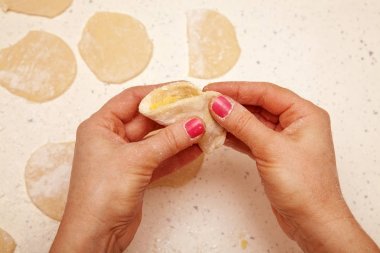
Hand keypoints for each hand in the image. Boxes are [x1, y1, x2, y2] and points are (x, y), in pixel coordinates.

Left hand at [50, 84, 204, 252]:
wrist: (97, 235)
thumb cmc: (101, 194)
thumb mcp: (137, 160)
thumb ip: (169, 140)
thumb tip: (195, 123)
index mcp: (101, 126)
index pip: (132, 99)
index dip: (158, 93)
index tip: (182, 90)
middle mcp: (112, 138)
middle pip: (147, 119)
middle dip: (173, 115)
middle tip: (197, 109)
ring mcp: (125, 157)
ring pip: (156, 140)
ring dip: (178, 135)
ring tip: (202, 127)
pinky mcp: (136, 175)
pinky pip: (160, 159)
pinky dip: (177, 155)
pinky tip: (196, 149)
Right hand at [205, 82, 378, 252]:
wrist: (312, 223)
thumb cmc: (304, 187)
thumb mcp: (271, 149)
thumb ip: (244, 124)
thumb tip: (220, 104)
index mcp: (305, 114)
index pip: (266, 92)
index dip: (237, 89)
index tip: (212, 90)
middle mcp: (296, 123)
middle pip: (259, 105)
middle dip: (232, 104)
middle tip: (206, 101)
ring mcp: (284, 139)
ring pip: (253, 122)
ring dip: (231, 120)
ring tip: (207, 116)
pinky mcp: (273, 154)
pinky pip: (251, 138)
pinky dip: (235, 136)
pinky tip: (219, 133)